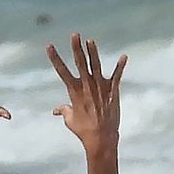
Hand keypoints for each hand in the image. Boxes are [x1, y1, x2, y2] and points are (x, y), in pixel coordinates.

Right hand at [47, 33, 126, 155]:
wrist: (101, 139)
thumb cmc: (83, 131)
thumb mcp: (70, 120)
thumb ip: (63, 110)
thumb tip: (55, 110)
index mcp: (74, 91)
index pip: (62, 70)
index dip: (55, 58)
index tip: (49, 45)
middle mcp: (86, 87)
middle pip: (80, 63)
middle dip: (76, 48)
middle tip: (74, 34)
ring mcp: (100, 89)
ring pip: (96, 66)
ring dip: (93, 52)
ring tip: (90, 40)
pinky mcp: (112, 93)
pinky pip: (117, 77)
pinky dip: (120, 67)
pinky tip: (124, 56)